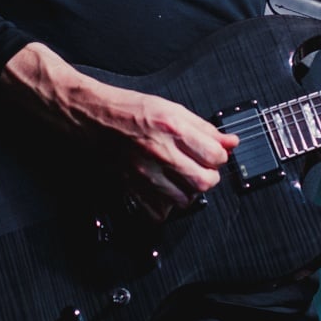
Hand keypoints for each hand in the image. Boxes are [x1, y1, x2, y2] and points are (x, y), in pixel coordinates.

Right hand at [0, 42, 238, 221]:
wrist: (90, 115)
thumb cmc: (126, 109)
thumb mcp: (170, 108)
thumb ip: (202, 127)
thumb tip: (230, 141)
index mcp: (172, 127)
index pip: (215, 155)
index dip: (220, 156)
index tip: (213, 154)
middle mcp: (159, 151)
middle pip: (203, 181)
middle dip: (208, 177)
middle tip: (201, 169)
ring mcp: (144, 172)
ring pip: (183, 200)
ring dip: (188, 193)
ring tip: (182, 180)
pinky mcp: (130, 186)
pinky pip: (157, 212)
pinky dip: (164, 207)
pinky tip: (163, 192)